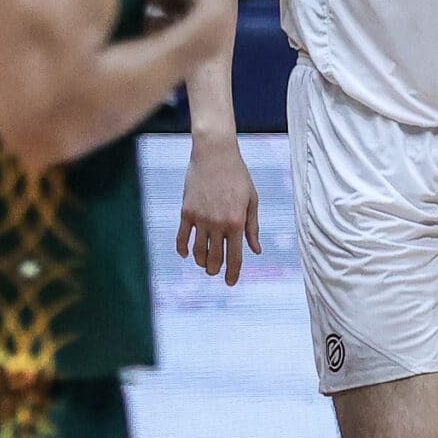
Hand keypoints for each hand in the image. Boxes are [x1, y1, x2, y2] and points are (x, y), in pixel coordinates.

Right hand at [176, 133, 260, 283]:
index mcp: (237, 222)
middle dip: (215, 269)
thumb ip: (252, 227)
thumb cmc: (238, 176)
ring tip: (204, 264)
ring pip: (198, 251)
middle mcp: (218, 224)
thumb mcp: (252, 200)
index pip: (235, 257)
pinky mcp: (186, 212)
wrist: (215, 154)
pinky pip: (182, 237)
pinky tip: (186, 254)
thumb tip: (256, 250)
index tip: (230, 283)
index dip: (233, 273)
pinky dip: (183, 249)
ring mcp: (200, 218)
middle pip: (215, 257)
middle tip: (215, 273)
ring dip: (201, 261)